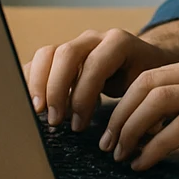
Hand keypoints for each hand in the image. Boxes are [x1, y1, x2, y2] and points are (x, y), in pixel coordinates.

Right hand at [22, 28, 178, 131]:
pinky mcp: (61, 55)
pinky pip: (39, 61)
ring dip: (39, 84)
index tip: (78, 125)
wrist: (144, 59)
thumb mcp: (147, 90)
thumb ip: (140, 108)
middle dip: (56, 89)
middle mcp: (94, 39)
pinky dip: (31, 81)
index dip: (83, 95)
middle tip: (54, 120)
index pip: (95, 64)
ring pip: (47, 54)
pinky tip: (32, 104)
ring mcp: (75, 44)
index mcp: (119, 43)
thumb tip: (129, 139)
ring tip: (38, 112)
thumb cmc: (145, 79)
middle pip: (66, 54)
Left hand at [101, 54, 178, 173]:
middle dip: (118, 115)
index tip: (110, 127)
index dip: (123, 102)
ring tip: (121, 155)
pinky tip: (146, 163)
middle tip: (106, 143)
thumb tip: (156, 126)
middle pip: (146, 84)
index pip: (150, 75)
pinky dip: (154, 147)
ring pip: (157, 101)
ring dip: (130, 130)